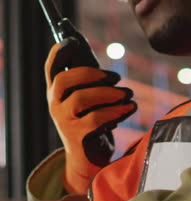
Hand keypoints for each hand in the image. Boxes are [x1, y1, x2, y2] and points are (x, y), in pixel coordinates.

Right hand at [45, 38, 136, 193]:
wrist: (88, 160)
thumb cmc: (91, 121)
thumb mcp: (88, 97)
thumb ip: (87, 74)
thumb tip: (81, 40)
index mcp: (57, 91)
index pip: (51, 67)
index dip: (60, 51)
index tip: (73, 40)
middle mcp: (55, 104)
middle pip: (63, 80)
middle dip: (91, 73)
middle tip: (115, 76)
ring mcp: (63, 121)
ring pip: (81, 98)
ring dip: (110, 93)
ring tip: (129, 94)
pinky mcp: (76, 136)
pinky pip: (95, 118)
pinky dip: (116, 111)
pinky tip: (129, 108)